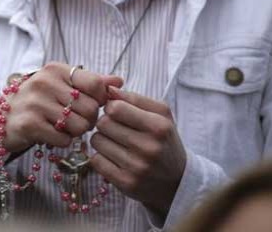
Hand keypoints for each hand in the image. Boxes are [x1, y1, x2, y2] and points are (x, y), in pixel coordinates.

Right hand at [0, 63, 122, 155]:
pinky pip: (64, 140)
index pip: (95, 83)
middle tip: (74, 119)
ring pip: (80, 126)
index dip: (100, 99)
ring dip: (75, 132)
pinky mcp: (30, 124)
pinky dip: (62, 142)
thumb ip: (90, 82)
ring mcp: (36, 103)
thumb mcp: (61, 85)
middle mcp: (45, 83)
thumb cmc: (37, 101)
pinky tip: (52, 135)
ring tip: (62, 127)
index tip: (92, 104)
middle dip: (88, 119)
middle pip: (91, 108)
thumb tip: (118, 81)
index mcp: (56, 69)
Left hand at [90, 86, 185, 215]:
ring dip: (102, 139)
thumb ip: (134, 98)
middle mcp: (148, 148)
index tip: (117, 112)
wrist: (176, 181)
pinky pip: (95, 160)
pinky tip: (114, 157)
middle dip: (106, 122)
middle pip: (103, 123)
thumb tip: (108, 88)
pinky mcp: (125, 183)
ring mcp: (136, 168)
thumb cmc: (164, 141)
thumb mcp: (160, 114)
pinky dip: (101, 157)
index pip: (116, 108)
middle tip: (116, 128)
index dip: (111, 107)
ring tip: (116, 143)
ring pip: (96, 141)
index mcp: (159, 126)